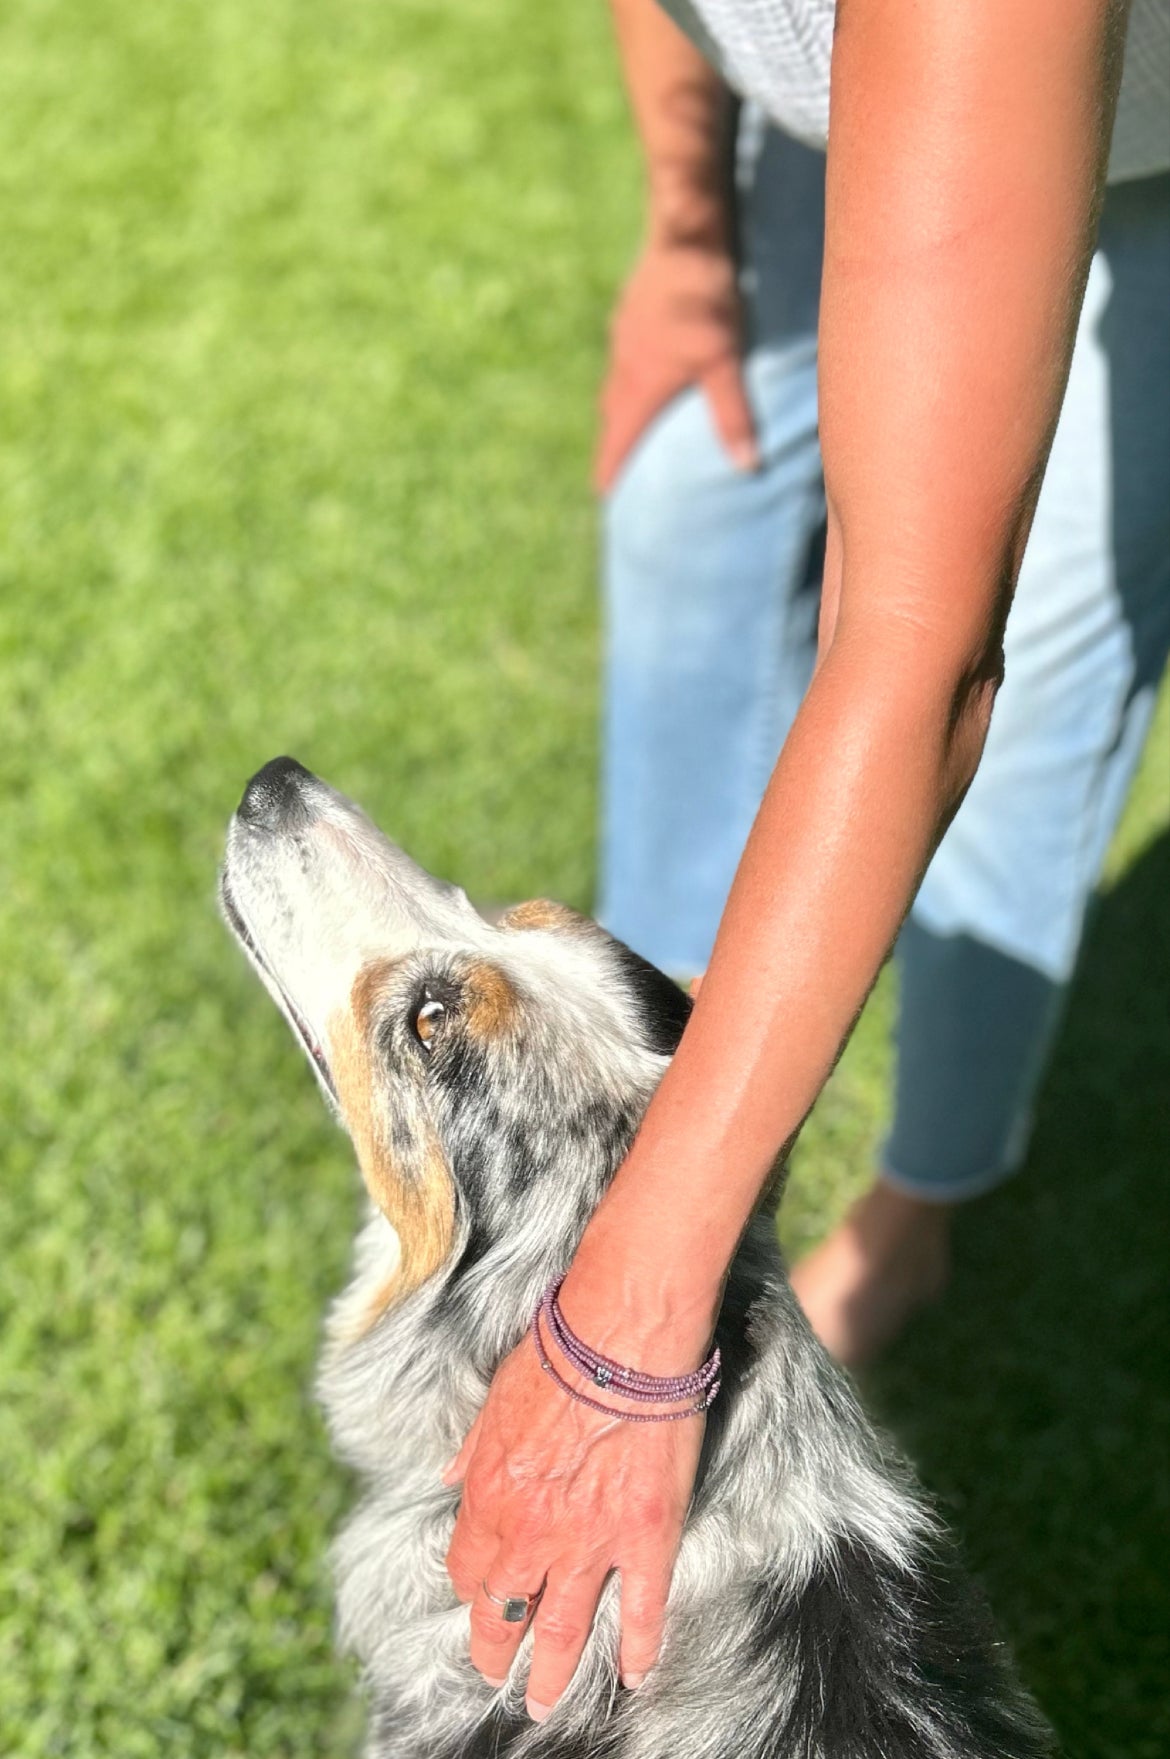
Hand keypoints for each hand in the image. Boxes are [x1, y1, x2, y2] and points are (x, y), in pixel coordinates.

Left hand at [443, 1310, 705, 1720]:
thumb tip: (448, 1474)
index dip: (471, 1584)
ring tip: (545, 1704)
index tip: (477, 1593)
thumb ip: (472, 1448)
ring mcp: (591, 1543)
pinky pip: (641, 1609)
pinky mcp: (646, 1538)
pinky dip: (639, 1648)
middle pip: (506, 1610)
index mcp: (489, 1496)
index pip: (467, 1566)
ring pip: (566, 1630)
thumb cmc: (554, 1353)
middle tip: (497, 1677)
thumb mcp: (493, 1398)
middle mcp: (532, 1533)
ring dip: (553, 1674)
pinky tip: (636, 1675)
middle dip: (497, 1648)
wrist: (621, 1339)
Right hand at [594, 236, 758, 492]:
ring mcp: (623, 334)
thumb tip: (747, 467)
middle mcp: (624, 363)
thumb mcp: (725, 360)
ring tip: (633, 421)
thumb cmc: (706, 298)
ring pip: (616, 382)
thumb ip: (732, 415)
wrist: (685, 233)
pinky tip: (649, 365)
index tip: (604, 494)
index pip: (617, 440)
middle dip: (615, 441)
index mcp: (640, 385)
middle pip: (611, 414)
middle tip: (618, 464)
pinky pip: (625, 354)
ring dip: (622, 406)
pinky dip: (632, 373)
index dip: (610, 469)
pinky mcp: (630, 309)